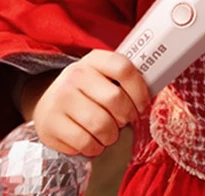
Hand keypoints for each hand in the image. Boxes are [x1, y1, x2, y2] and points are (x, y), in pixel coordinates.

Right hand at [32, 50, 149, 156]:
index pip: (124, 68)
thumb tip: (153, 91)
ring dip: (111, 135)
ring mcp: (59, 98)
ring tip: (110, 134)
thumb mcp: (103, 76)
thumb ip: (124, 80)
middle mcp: (75, 75)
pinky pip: (83, 142)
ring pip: (100, 124)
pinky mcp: (49, 124)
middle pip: (114, 98)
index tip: (143, 105)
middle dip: (126, 116)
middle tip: (125, 121)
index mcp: (94, 59)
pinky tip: (94, 143)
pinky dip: (95, 147)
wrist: (49, 103)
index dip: (139, 90)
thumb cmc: (88, 91)